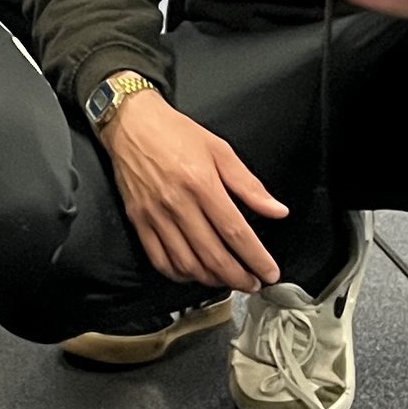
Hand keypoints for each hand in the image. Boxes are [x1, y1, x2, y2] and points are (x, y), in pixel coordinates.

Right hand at [100, 88, 288, 291]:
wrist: (131, 124)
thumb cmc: (175, 133)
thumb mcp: (220, 150)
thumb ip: (249, 185)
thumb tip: (277, 210)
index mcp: (202, 183)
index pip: (235, 232)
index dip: (256, 258)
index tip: (269, 272)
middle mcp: (177, 203)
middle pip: (213, 255)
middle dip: (238, 277)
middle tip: (253, 284)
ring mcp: (155, 215)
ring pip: (187, 263)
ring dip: (211, 280)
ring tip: (228, 280)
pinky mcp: (139, 220)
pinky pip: (160, 259)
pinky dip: (180, 274)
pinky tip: (194, 273)